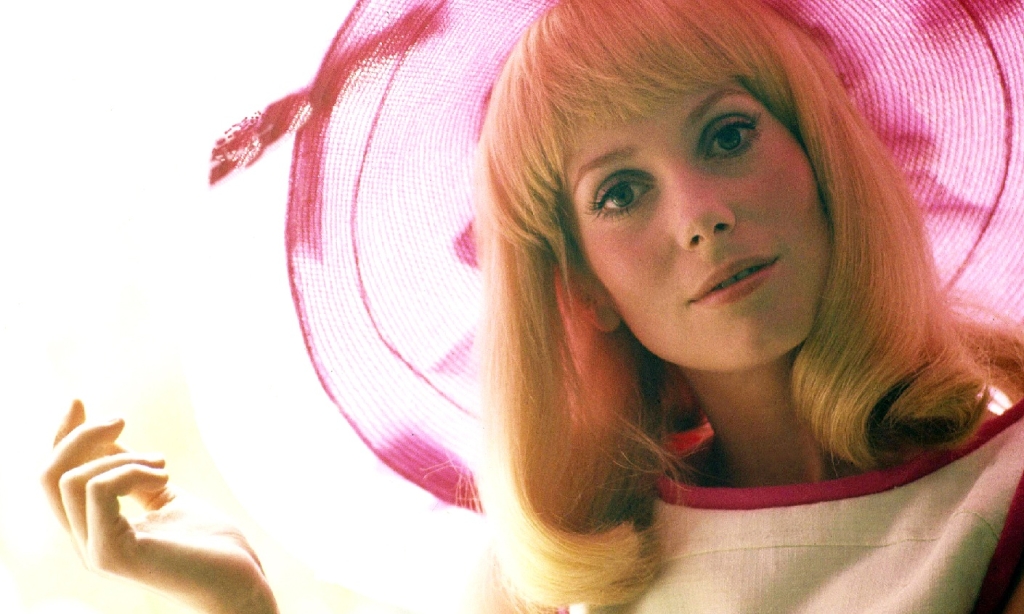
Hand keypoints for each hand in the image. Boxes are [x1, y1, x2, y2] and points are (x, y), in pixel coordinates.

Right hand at [41, 400, 278, 613]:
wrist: (240, 581)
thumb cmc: (210, 543)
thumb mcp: (163, 492)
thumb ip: (131, 471)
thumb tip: (106, 436)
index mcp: (94, 528)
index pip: (55, 479)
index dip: (61, 437)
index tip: (78, 401)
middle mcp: (86, 542)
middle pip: (49, 476)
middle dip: (80, 435)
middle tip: (122, 419)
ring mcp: (96, 551)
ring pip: (69, 480)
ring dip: (120, 455)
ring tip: (162, 465)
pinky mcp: (114, 554)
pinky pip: (99, 491)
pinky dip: (131, 470)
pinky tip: (164, 477)